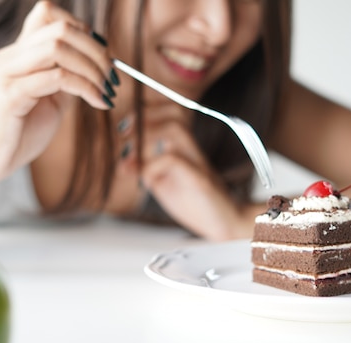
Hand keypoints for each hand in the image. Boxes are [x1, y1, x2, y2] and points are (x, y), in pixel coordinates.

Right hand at [0, 1, 114, 185]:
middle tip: (112, 78)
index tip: (104, 57)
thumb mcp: (51, 101)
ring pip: (58, 48)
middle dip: (96, 51)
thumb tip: (98, 67)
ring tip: (106, 91)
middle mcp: (10, 56)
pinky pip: (56, 78)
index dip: (83, 29)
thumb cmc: (18, 133)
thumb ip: (67, 80)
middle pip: (60, 28)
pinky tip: (98, 102)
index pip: (49, 13)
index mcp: (19, 54)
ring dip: (92, 68)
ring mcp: (7, 73)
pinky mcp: (9, 95)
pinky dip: (85, 88)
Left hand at [118, 103, 251, 239]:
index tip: (123, 130)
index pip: (168, 113)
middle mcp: (193, 149)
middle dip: (145, 117)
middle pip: (174, 111)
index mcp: (185, 148)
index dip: (144, 113)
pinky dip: (152, 166)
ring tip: (129, 156)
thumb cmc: (196, 204)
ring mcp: (198, 162)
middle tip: (124, 134)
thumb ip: (146, 170)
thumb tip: (123, 162)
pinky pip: (174, 159)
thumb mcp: (164, 185)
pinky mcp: (200, 179)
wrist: (226, 223)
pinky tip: (145, 181)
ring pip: (176, 129)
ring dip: (147, 138)